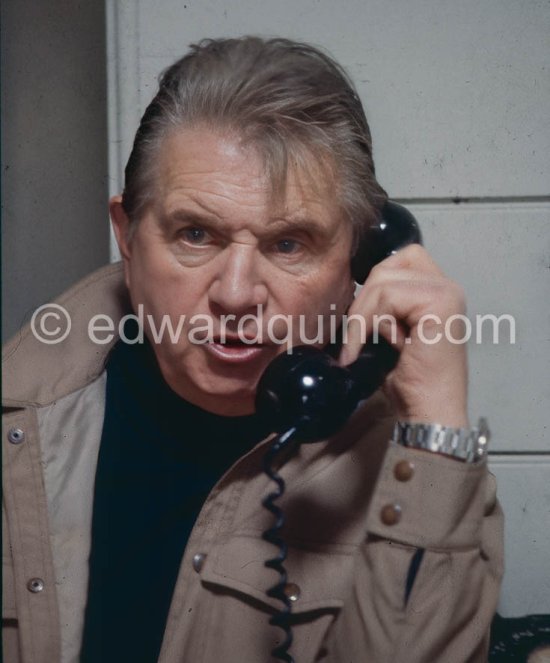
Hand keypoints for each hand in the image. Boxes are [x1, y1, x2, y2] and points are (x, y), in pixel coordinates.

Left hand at [339, 244, 468, 427]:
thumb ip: (380, 304)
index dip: (372, 287)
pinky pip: (387, 295)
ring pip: (382, 280)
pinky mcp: (441, 303)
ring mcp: (447, 292)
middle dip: (363, 302)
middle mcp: (447, 286)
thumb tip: (350, 287)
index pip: (395, 260)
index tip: (363, 324)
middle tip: (359, 339)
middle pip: (385, 266)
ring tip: (366, 346)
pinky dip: (368, 322)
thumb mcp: (388, 332)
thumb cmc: (409, 381)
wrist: (428, 412)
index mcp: (436, 290)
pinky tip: (374, 348)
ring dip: (363, 316)